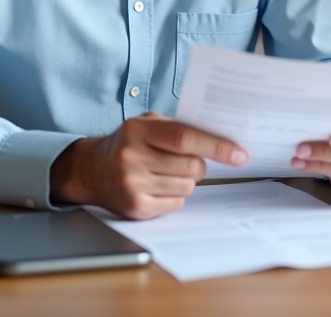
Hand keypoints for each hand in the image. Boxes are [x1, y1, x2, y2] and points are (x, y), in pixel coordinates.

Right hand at [50, 113, 247, 219]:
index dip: (216, 146)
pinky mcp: (135, 208)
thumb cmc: (128, 143)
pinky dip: (176, 195)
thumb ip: (178, 126)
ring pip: (187, 187)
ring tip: (168, 172)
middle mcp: (131, 158)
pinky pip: (176, 203)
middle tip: (192, 161)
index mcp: (137, 131)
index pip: (185, 138)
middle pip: (190, 166)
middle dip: (200, 165)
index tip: (239, 154)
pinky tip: (159, 186)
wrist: (91, 170)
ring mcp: (132, 185)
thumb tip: (220, 136)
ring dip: (187, 180)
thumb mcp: (146, 124)